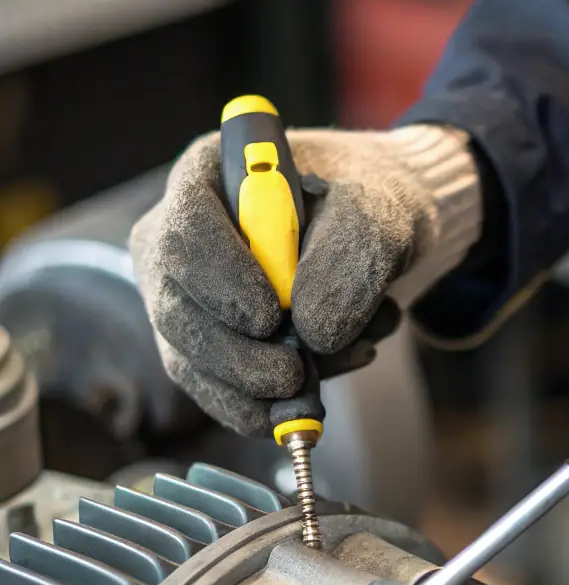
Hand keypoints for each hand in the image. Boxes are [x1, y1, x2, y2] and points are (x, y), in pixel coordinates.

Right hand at [130, 125, 480, 435]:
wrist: (373, 238)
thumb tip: (312, 331)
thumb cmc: (365, 207)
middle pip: (175, 309)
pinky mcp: (209, 349)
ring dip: (256, 388)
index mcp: (210, 178)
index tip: (269, 318)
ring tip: (326, 377)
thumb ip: (349, 255)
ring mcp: (187, 298)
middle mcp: (181, 240)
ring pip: (192, 361)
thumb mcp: (377, 212)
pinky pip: (218, 393)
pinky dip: (265, 407)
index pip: (184, 233)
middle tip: (292, 377)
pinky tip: (313, 395)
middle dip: (235, 357)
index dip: (219, 282)